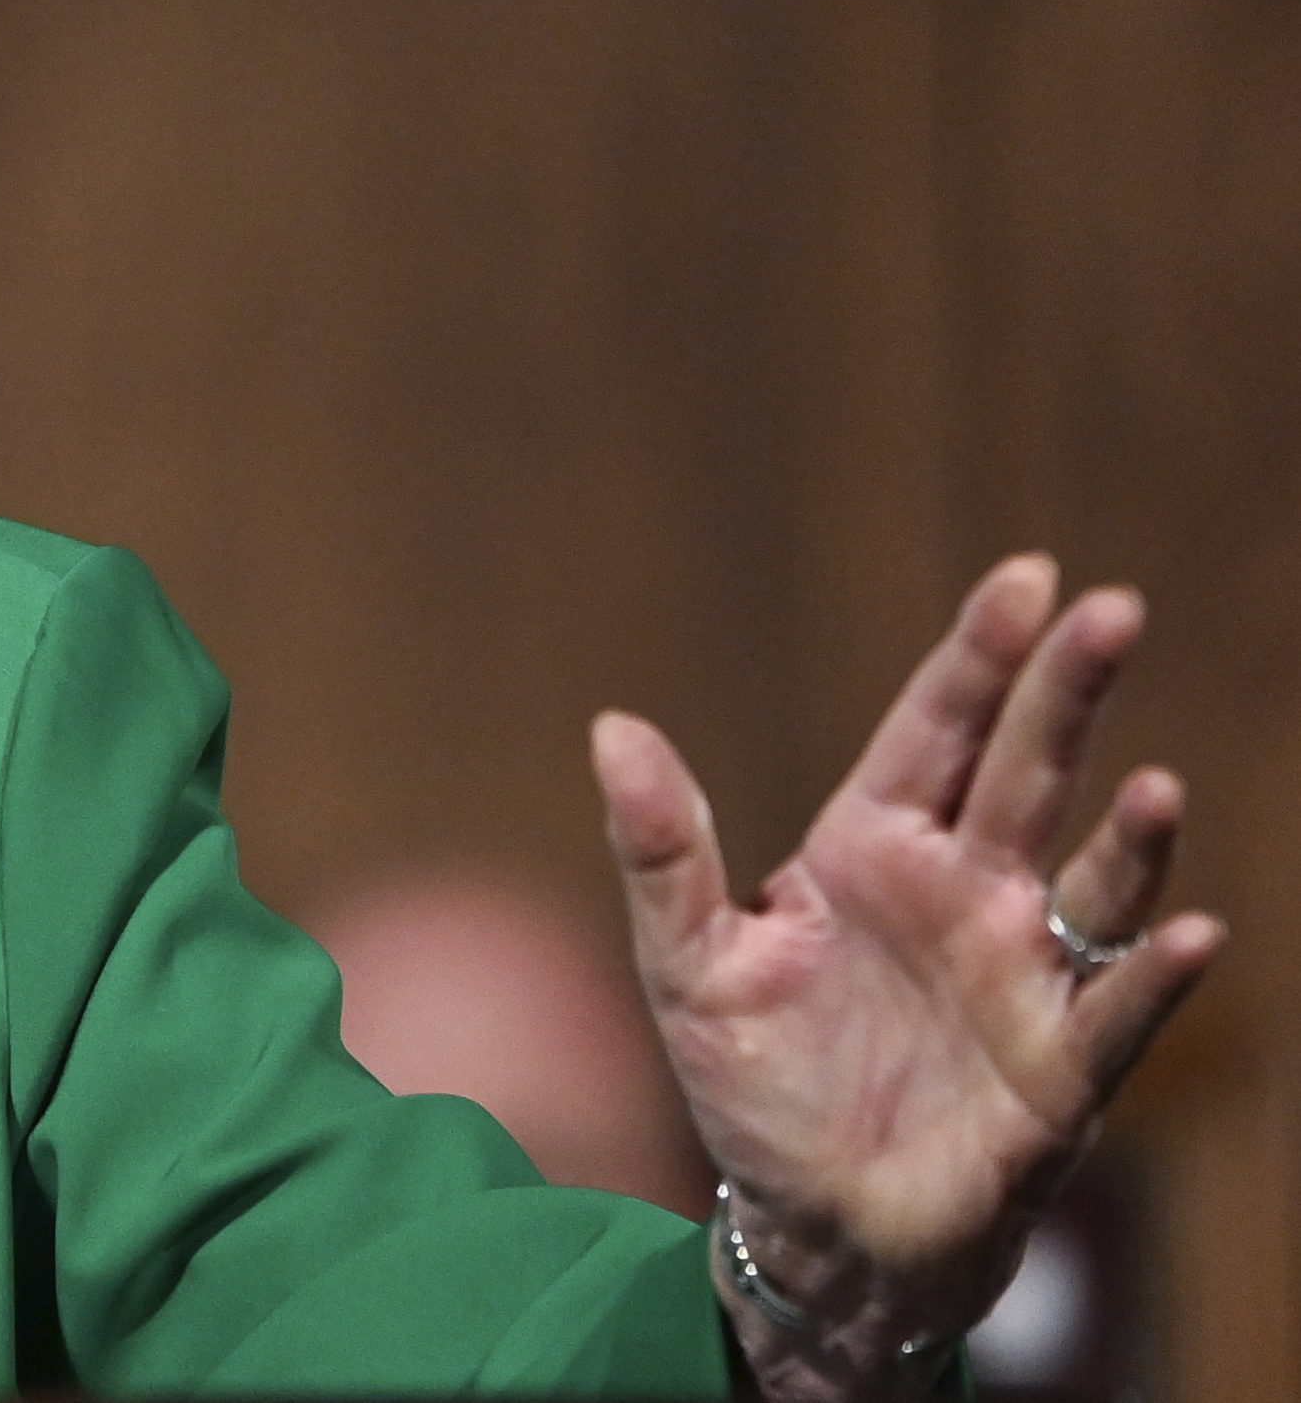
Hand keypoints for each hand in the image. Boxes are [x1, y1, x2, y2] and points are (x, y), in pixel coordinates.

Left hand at [591, 555, 1223, 1396]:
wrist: (813, 1223)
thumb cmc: (755, 1082)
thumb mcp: (687, 962)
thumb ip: (661, 847)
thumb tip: (612, 727)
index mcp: (871, 847)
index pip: (935, 728)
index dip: (980, 655)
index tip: (1029, 576)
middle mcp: (962, 893)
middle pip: (1024, 771)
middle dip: (1066, 692)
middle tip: (1114, 608)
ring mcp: (1020, 973)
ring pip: (1089, 881)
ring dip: (1129, 837)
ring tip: (1154, 784)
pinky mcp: (1057, 1070)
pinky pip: (1116, 1012)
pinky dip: (1153, 975)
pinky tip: (1186, 935)